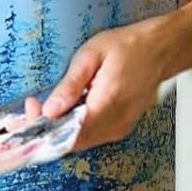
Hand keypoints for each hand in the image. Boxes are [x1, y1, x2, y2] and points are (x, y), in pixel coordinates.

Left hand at [25, 23, 164, 150]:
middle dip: (46, 129)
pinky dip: (74, 127)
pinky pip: (90, 136)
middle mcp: (116, 123)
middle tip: (34, 107)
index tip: (31, 110)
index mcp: (108, 104)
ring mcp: (119, 129)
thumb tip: (50, 109)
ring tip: (50, 105)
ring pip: (79, 142)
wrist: (159, 50)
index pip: (68, 134)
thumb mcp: (91, 55)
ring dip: (59, 129)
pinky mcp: (120, 128)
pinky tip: (69, 109)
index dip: (44, 128)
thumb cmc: (128, 47)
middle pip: (71, 143)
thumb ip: (69, 85)